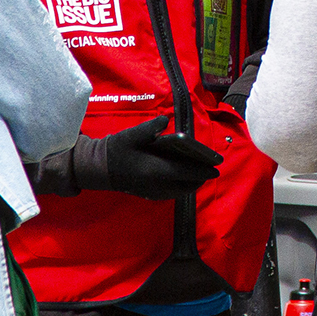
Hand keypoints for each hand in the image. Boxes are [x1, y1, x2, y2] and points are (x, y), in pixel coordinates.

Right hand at [100, 115, 222, 199]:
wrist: (100, 169)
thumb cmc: (117, 150)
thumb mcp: (132, 135)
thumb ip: (150, 128)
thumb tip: (166, 120)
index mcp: (156, 170)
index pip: (187, 172)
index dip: (203, 170)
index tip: (216, 167)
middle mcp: (158, 185)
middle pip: (187, 185)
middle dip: (200, 178)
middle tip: (210, 168)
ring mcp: (153, 192)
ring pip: (180, 192)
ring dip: (192, 183)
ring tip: (200, 173)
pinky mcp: (149, 195)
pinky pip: (172, 194)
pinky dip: (181, 187)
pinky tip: (183, 178)